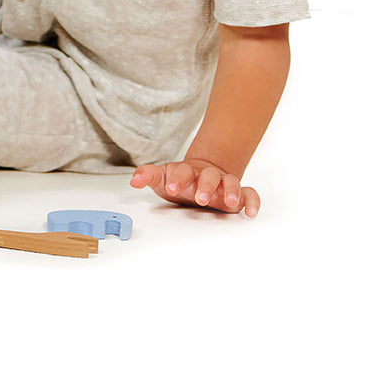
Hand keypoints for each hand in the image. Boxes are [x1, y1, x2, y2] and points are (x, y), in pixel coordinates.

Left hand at [130, 158, 259, 216]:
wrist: (201, 173)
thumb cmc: (180, 180)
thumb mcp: (162, 178)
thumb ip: (148, 176)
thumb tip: (133, 181)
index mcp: (188, 171)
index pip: (183, 171)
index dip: (178, 178)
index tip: (172, 187)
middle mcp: (208, 176)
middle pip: (210, 176)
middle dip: (206, 186)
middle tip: (200, 198)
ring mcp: (224, 183)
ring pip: (231, 182)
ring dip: (231, 191)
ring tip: (229, 203)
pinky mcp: (238, 194)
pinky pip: (250, 194)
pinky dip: (252, 201)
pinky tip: (250, 213)